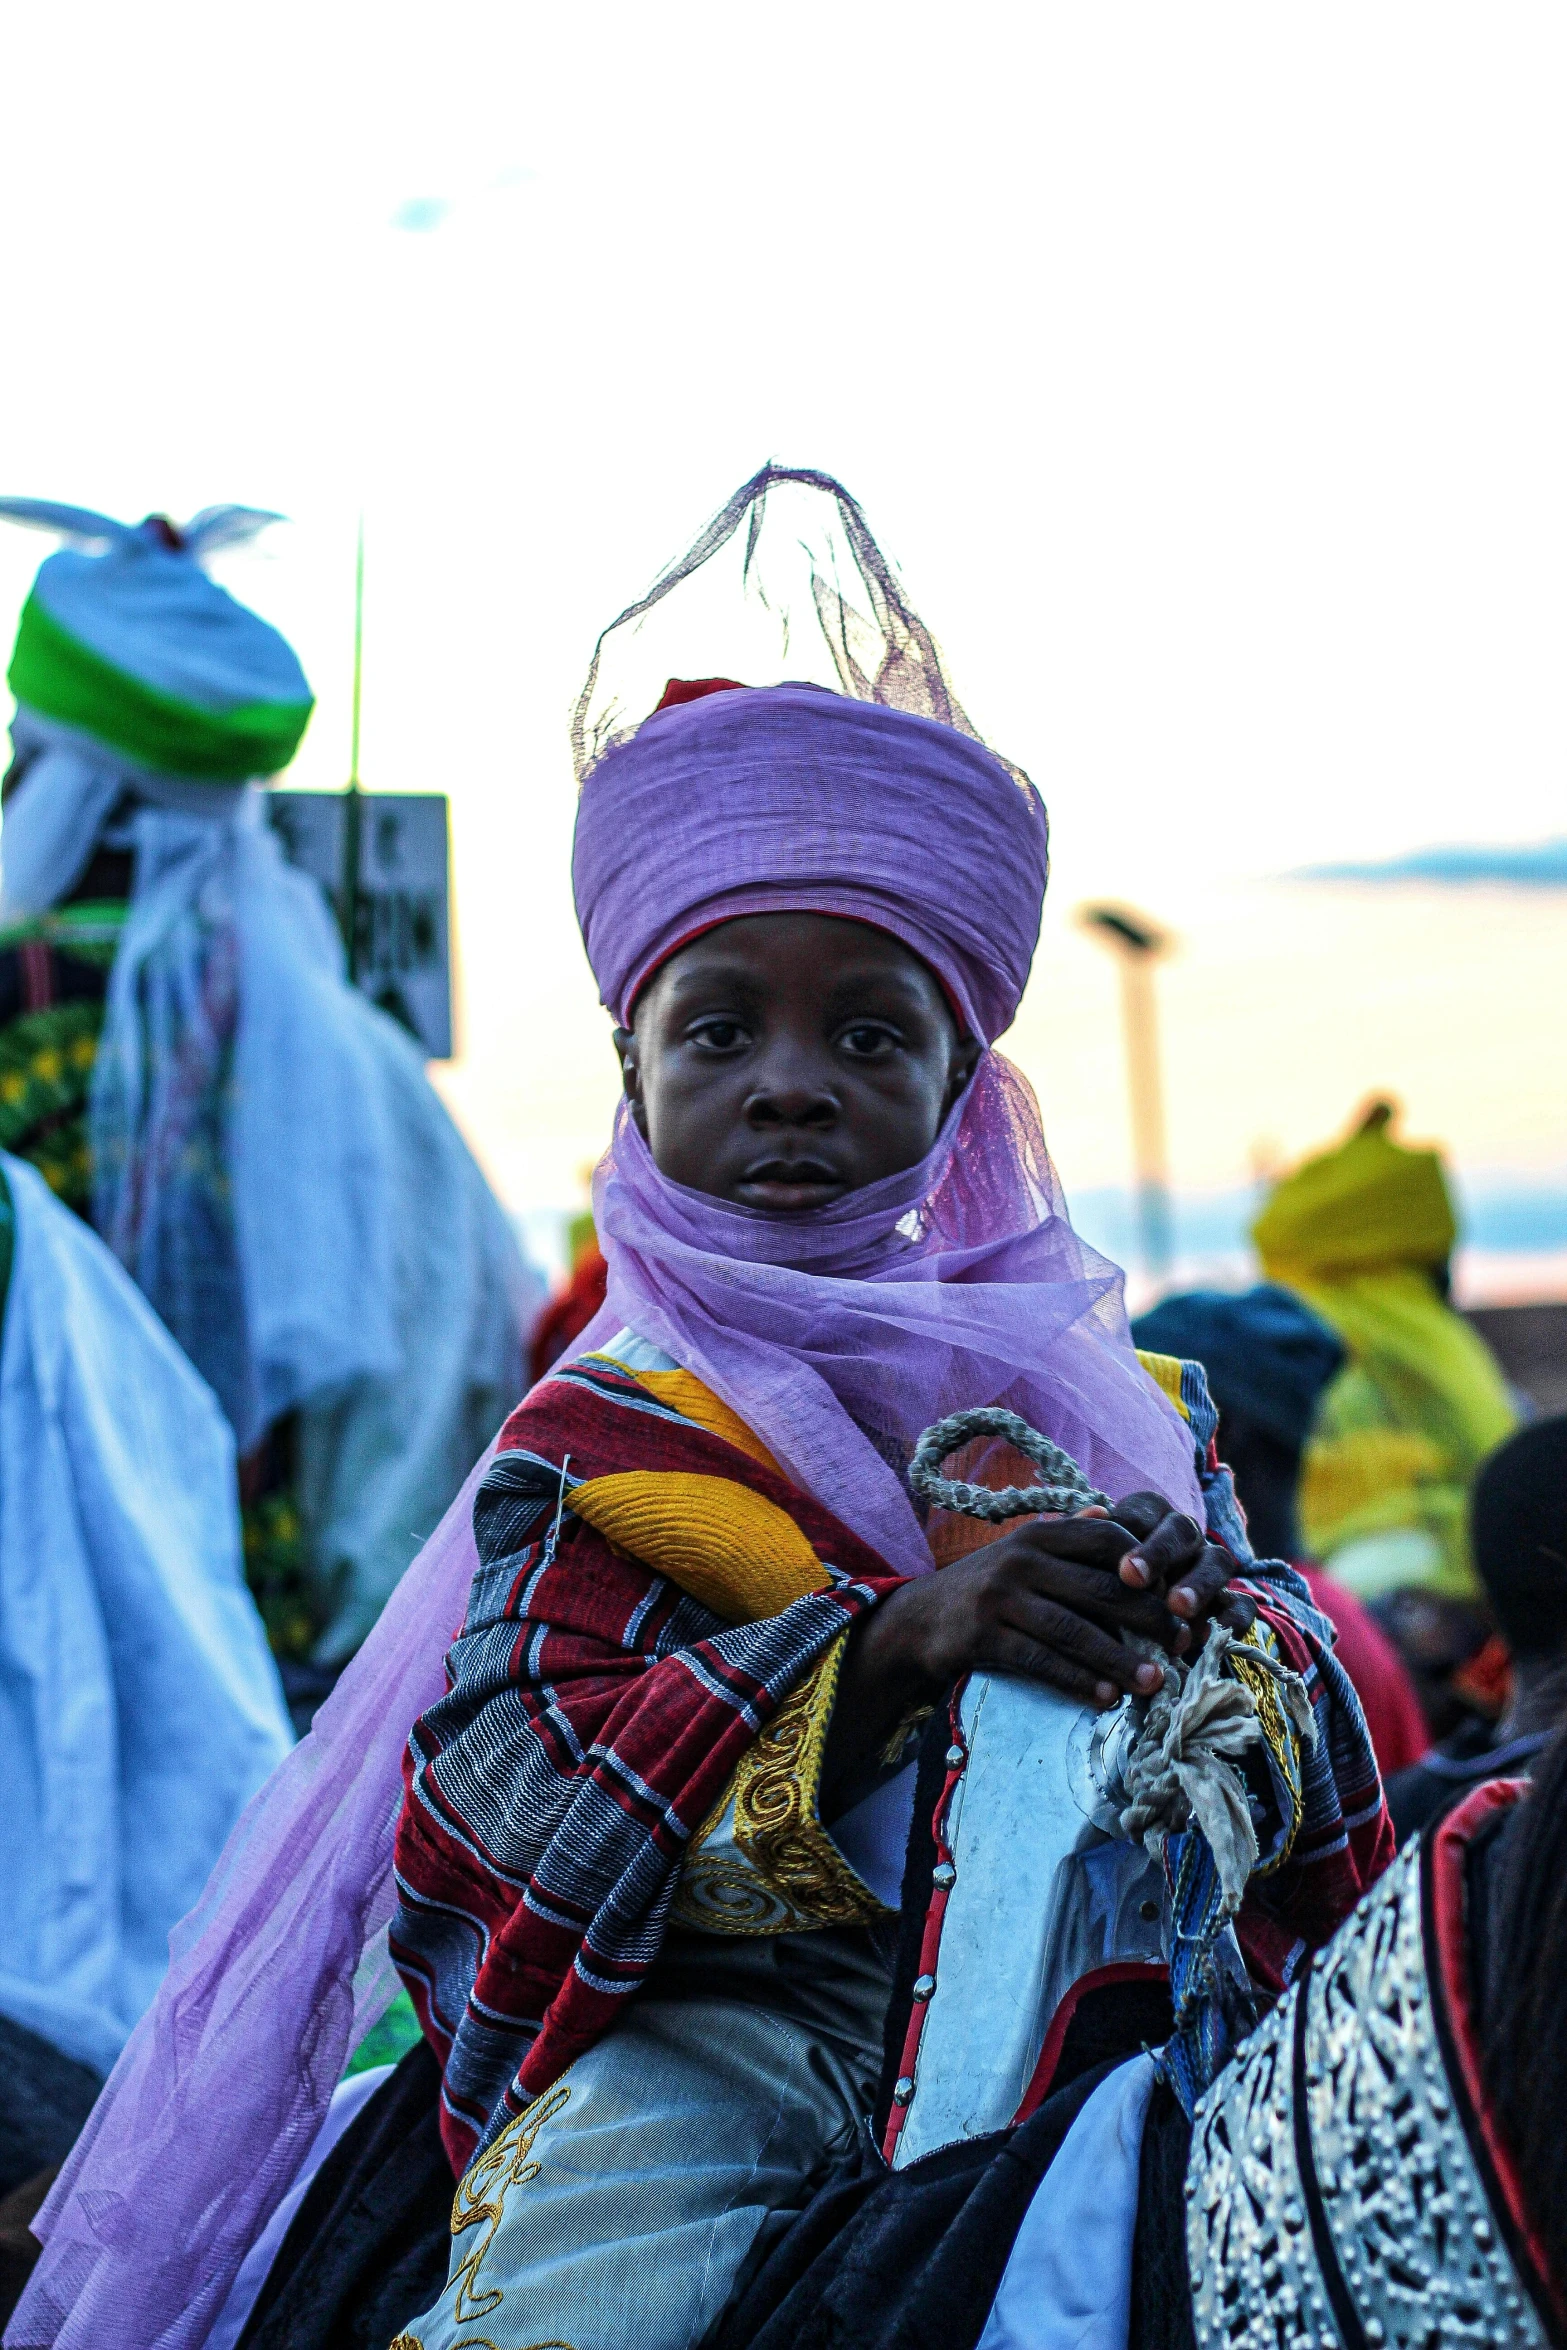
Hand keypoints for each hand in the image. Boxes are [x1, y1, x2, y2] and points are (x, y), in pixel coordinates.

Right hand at [820, 1494, 1253, 1817]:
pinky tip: (1104, 1698)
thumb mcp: (1024, 1553)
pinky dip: (1076, 1680)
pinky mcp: (982, 1635)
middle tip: (1182, 1645)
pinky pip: (1041, 1660)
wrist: (919, 1620)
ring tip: (1154, 1681)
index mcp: (1041, 1534)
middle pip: (1099, 1588)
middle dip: (1148, 1618)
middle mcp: (1021, 1559)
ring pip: (1074, 1630)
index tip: (1178, 1598)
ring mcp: (999, 1597)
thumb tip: (1112, 1514)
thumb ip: (1068, 1538)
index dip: (1148, 1567)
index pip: (1107, 1538)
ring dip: (1119, 1658)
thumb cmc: (989, 1589)